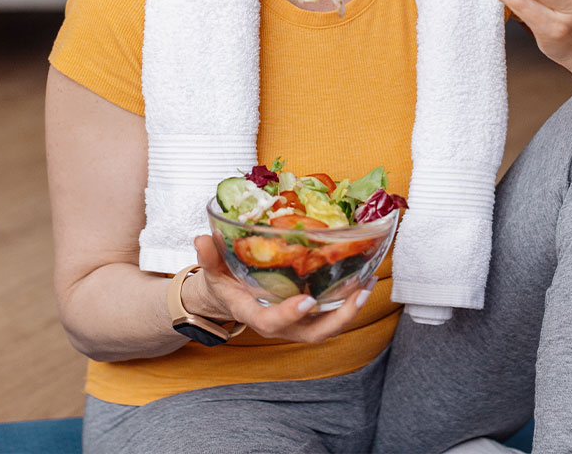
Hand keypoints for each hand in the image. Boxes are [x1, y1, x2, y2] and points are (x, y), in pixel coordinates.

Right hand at [181, 233, 373, 343]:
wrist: (232, 297)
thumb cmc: (224, 283)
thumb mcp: (213, 271)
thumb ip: (209, 257)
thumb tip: (203, 237)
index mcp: (254, 314)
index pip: (271, 323)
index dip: (289, 315)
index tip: (306, 302)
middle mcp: (280, 323)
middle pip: (312, 333)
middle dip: (337, 319)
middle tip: (356, 294)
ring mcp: (297, 321)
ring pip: (328, 326)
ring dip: (350, 309)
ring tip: (368, 284)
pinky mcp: (310, 314)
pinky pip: (332, 313)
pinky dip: (349, 300)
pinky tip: (365, 278)